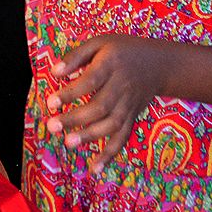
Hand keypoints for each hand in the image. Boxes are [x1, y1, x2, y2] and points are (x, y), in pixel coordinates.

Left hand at [45, 34, 167, 169]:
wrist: (160, 64)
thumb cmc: (123, 51)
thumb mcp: (100, 43)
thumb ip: (77, 55)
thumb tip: (54, 72)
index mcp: (112, 64)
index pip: (91, 81)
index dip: (72, 93)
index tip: (51, 101)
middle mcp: (123, 86)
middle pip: (100, 106)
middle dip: (76, 118)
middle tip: (53, 126)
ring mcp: (129, 104)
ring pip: (112, 124)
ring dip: (91, 136)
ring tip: (69, 143)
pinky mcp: (133, 117)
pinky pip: (123, 138)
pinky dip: (110, 154)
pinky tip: (95, 168)